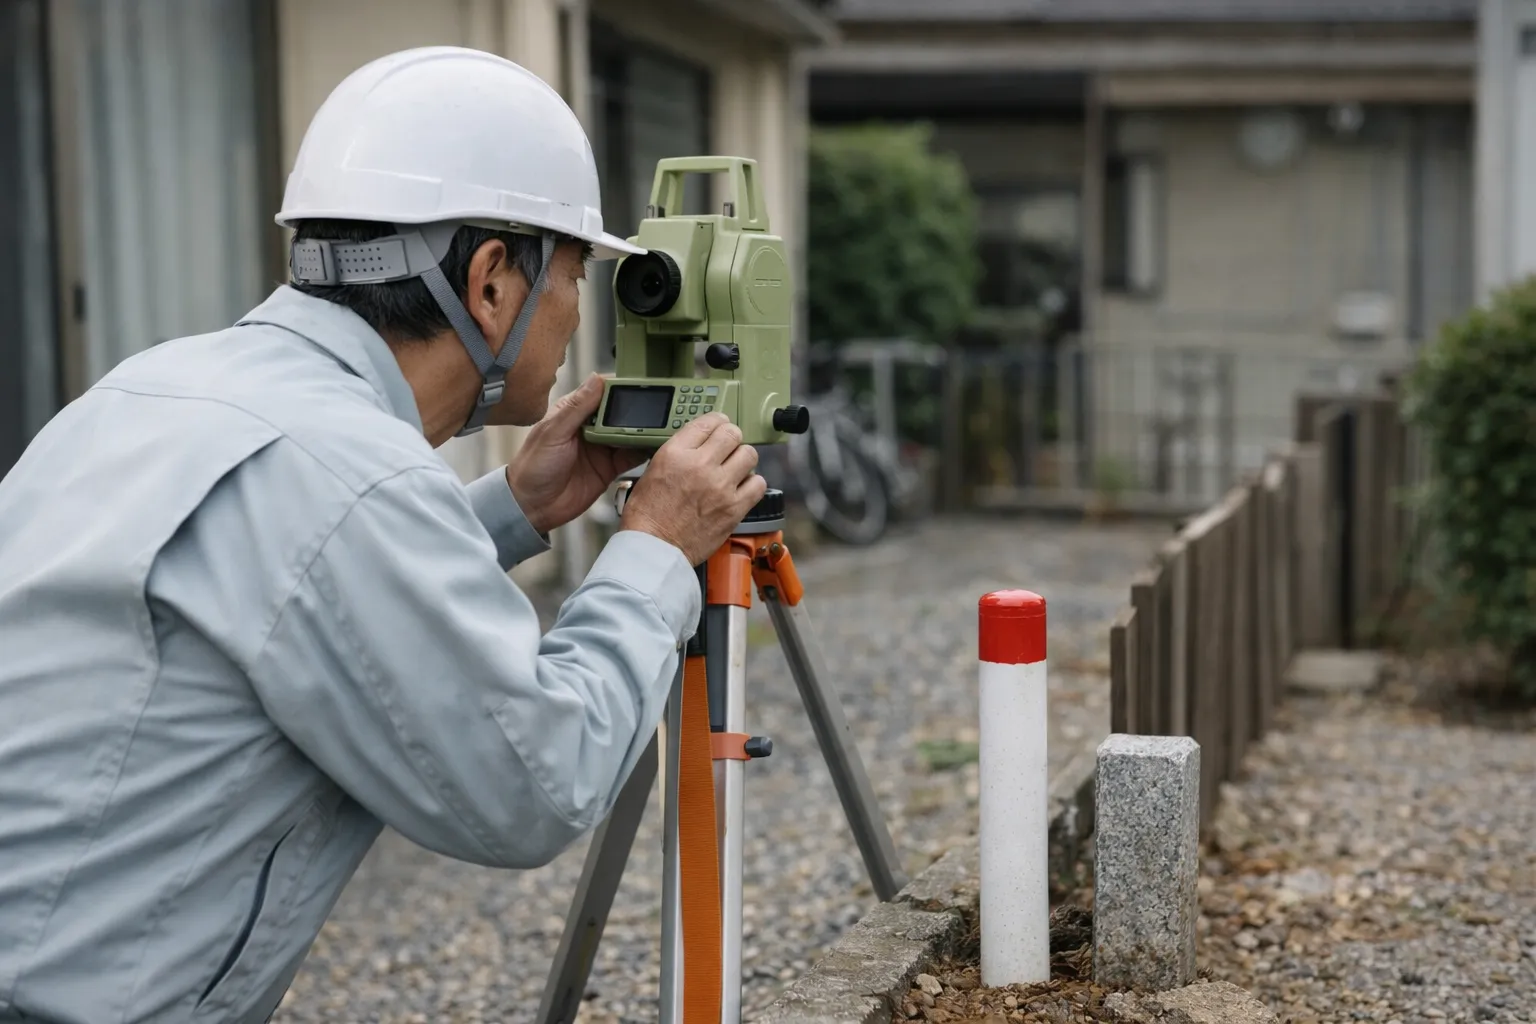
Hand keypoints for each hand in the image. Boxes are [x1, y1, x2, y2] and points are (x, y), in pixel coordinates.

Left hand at [506, 373, 648, 534]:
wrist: (532, 508)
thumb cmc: (532, 468)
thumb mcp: (552, 432)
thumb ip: (577, 407)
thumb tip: (597, 379)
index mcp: (574, 412)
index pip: (603, 392)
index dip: (624, 387)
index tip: (645, 383)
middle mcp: (590, 427)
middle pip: (622, 412)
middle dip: (642, 409)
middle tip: (664, 405)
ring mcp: (602, 448)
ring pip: (631, 433)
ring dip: (647, 430)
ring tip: (666, 424)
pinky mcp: (609, 468)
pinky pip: (633, 457)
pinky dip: (646, 452)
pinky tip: (658, 447)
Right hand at [620, 413, 766, 565]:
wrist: (654, 548)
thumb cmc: (648, 516)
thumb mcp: (653, 470)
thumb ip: (679, 453)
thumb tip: (699, 445)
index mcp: (676, 453)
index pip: (708, 421)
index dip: (717, 422)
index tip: (719, 428)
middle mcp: (700, 465)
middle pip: (733, 433)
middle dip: (731, 439)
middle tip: (728, 448)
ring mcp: (720, 486)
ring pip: (749, 454)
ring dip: (743, 460)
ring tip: (735, 469)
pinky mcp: (734, 508)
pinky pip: (758, 484)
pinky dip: (752, 484)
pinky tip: (742, 488)